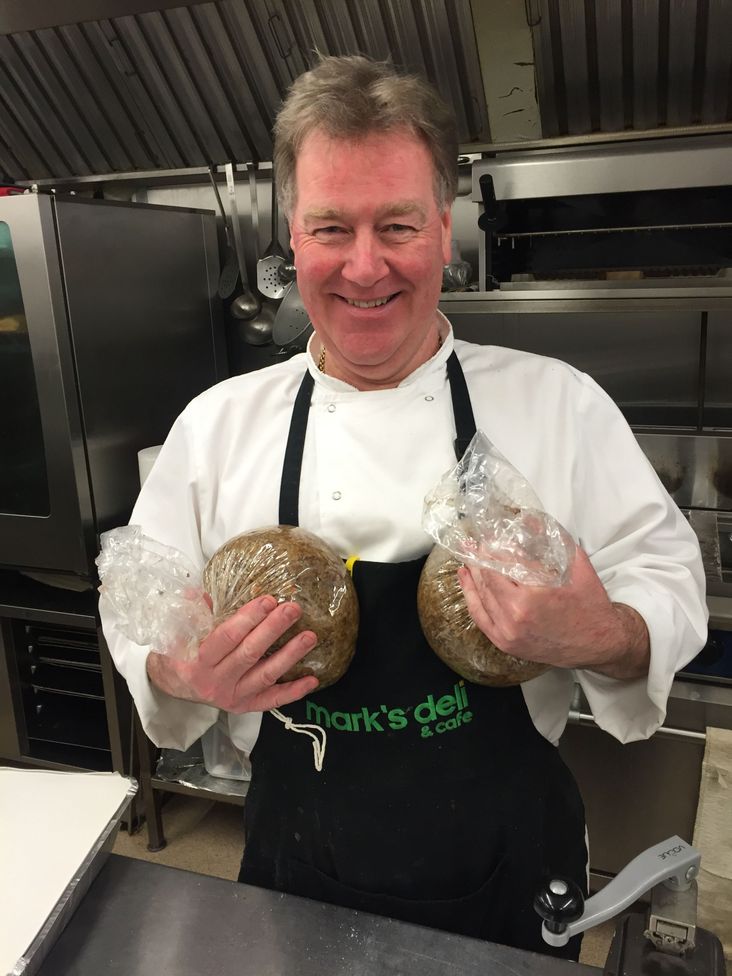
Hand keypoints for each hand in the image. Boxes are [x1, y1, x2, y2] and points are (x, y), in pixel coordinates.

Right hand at [146, 595, 318, 711]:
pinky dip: (293, 691)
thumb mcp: (177, 633)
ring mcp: (232, 696)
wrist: (174, 687)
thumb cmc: (178, 654)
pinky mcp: (245, 707)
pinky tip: (312, 679)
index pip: (226, 637)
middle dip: (273, 629)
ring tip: (310, 636)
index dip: (248, 618)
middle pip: (249, 654)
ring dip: (290, 656)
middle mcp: (216, 682)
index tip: (268, 600)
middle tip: (292, 610)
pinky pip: (272, 700)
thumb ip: (193, 613)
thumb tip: (202, 593)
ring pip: (265, 676)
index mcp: (198, 662)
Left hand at [457, 548, 649, 678]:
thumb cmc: (590, 604)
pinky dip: (470, 597)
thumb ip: (552, 539)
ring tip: (468, 555)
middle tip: (474, 541)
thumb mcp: (576, 565)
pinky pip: (480, 617)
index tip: (488, 534)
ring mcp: (507, 633)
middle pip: (487, 579)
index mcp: (530, 599)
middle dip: (480, 558)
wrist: (599, 643)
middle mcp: (514, 618)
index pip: (502, 564)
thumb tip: (529, 519)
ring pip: (480, 597)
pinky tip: (466, 580)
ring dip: (472, 574)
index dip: (493, 547)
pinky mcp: (505, 643)